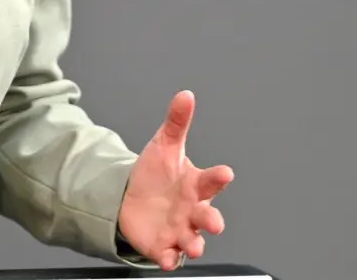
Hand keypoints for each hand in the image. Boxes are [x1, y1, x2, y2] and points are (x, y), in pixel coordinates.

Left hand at [117, 90, 234, 270]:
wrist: (131, 199)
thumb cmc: (156, 174)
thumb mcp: (164, 146)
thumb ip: (176, 122)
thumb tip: (185, 95)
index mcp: (195, 184)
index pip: (212, 180)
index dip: (218, 177)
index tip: (225, 173)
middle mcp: (192, 210)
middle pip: (207, 217)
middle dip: (212, 221)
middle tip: (214, 224)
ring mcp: (179, 229)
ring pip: (192, 240)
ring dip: (194, 245)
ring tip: (193, 247)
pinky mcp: (163, 245)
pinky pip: (169, 256)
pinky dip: (169, 259)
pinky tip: (167, 260)